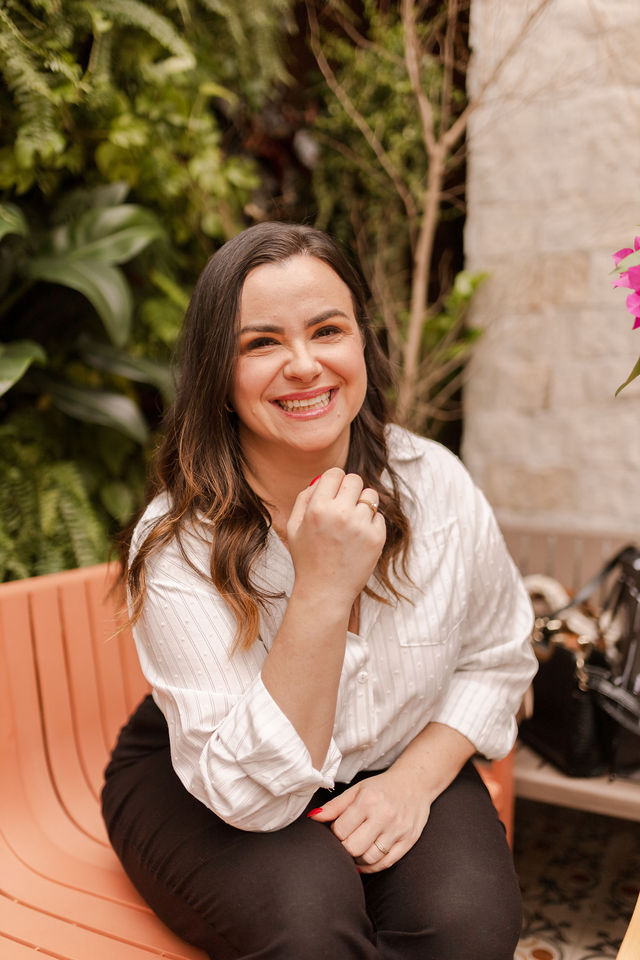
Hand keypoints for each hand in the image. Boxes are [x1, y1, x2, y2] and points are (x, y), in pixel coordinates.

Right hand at [287, 469, 385, 610]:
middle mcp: (341, 514)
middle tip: (344, 505)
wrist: (324, 592)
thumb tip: (321, 479)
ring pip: (370, 496)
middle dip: (349, 489)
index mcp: (317, 508)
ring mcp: (361, 526)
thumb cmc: (307, 559)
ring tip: (351, 522)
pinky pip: (378, 516)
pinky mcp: (377, 538)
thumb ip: (304, 498)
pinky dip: (370, 523)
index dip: (334, 481)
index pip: (334, 473)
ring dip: (362, 504)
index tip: (334, 491)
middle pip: (355, 480)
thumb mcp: (293, 527)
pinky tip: (358, 539)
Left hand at [308, 767, 431, 872]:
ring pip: (369, 859)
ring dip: (358, 859)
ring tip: (356, 849)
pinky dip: (372, 866)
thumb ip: (335, 806)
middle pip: (353, 848)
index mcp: (368, 800)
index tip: (337, 830)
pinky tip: (366, 860)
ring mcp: (398, 830)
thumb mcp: (357, 790)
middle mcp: (384, 815)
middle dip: (345, 848)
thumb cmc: (382, 787)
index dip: (334, 833)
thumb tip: (313, 817)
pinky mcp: (409, 841)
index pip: (340, 830)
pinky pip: (386, 863)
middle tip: (346, 841)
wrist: (415, 783)